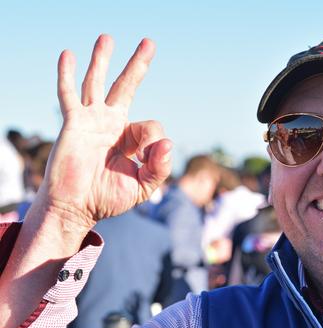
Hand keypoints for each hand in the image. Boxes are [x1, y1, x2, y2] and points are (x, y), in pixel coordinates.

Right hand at [36, 34, 171, 230]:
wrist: (76, 207)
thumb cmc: (108, 198)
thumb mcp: (143, 186)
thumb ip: (160, 168)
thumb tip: (168, 143)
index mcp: (130, 138)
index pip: (152, 127)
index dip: (154, 144)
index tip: (144, 160)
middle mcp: (111, 124)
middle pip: (126, 86)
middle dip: (137, 65)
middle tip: (149, 42)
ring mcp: (91, 120)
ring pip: (97, 83)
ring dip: (102, 60)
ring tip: (107, 38)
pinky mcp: (74, 123)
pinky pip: (69, 95)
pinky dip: (67, 75)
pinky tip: (68, 55)